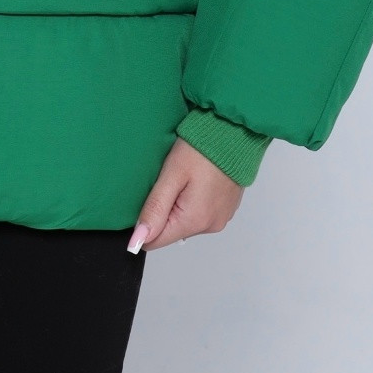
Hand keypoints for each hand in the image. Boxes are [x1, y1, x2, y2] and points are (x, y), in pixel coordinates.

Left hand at [127, 135, 244, 251]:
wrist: (234, 132)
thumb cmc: (202, 149)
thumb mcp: (171, 175)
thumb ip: (154, 209)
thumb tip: (138, 240)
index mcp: (195, 221)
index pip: (156, 241)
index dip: (143, 224)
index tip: (145, 199)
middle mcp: (210, 226)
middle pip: (170, 230)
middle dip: (162, 209)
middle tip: (166, 181)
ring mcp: (220, 218)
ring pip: (184, 221)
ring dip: (177, 204)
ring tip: (181, 177)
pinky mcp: (225, 208)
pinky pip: (199, 212)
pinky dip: (191, 199)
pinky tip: (193, 179)